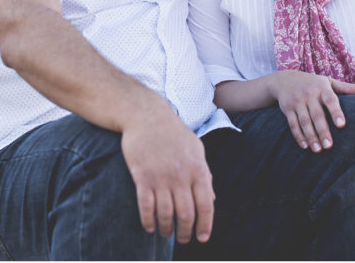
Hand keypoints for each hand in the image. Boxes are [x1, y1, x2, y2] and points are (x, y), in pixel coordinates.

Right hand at [119, 109, 214, 244]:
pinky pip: (146, 206)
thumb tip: (212, 200)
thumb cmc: (173, 133)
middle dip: (185, 232)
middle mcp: (181, 175)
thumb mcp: (196, 149)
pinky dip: (148, 221)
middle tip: (183, 239)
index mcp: (198, 168)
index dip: (205, 225)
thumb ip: (204, 175)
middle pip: (186, 214)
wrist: (146, 115)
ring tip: (166, 234)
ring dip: (166, 229)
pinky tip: (149, 227)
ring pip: (166, 214)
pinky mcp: (142, 176)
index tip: (202, 237)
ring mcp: (161, 176)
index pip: (206, 205)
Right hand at [267, 70, 354, 151]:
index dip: (336, 112)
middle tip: (329, 146)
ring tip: (318, 150)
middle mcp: (309, 94)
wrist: (284, 80)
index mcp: (322, 87)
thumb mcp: (328, 81)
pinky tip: (305, 146)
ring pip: (304, 121)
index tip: (342, 125)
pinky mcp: (287, 108)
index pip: (330, 100)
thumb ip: (345, 87)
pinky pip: (293, 124)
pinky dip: (298, 136)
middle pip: (317, 114)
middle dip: (323, 131)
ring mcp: (297, 101)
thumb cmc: (313, 83)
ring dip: (311, 136)